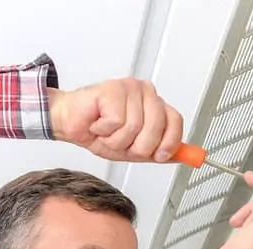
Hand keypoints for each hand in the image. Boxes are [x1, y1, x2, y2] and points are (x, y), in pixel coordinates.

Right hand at [47, 79, 182, 162]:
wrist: (70, 123)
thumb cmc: (99, 132)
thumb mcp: (134, 149)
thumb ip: (158, 151)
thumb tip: (183, 157)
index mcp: (154, 104)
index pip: (174, 122)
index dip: (168, 143)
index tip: (158, 155)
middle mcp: (145, 92)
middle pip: (155, 129)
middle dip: (135, 145)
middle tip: (120, 142)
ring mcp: (130, 88)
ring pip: (134, 128)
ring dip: (115, 139)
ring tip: (106, 132)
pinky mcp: (113, 88)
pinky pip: (117, 121)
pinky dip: (104, 130)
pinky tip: (98, 123)